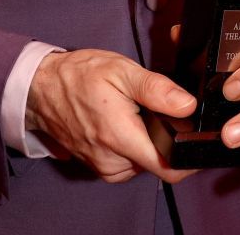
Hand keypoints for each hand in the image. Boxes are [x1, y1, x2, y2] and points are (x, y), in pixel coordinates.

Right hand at [27, 48, 200, 185]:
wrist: (41, 89)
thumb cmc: (79, 76)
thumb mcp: (121, 71)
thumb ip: (157, 89)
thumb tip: (188, 105)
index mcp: (120, 137)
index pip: (168, 168)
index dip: (190, 157)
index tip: (198, 138)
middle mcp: (112, 161)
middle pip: (160, 161)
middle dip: (165, 137)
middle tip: (155, 108)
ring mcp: (104, 167)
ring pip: (145, 161)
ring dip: (148, 140)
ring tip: (136, 112)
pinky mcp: (100, 167)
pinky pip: (130, 161)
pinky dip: (134, 144)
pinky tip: (125, 122)